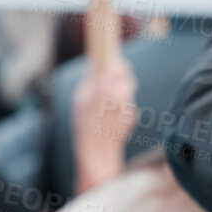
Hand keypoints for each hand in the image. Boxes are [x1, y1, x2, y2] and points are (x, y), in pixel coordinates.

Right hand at [72, 57, 136, 192]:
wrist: (97, 150)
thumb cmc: (84, 123)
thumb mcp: (79, 99)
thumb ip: (89, 80)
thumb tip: (96, 67)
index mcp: (106, 87)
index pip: (118, 65)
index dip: (116, 63)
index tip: (112, 62)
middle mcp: (120, 94)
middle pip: (127, 77)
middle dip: (120, 77)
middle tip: (110, 81)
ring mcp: (128, 105)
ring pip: (128, 90)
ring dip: (120, 92)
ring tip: (107, 103)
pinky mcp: (133, 115)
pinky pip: (128, 104)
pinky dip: (122, 105)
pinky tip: (110, 115)